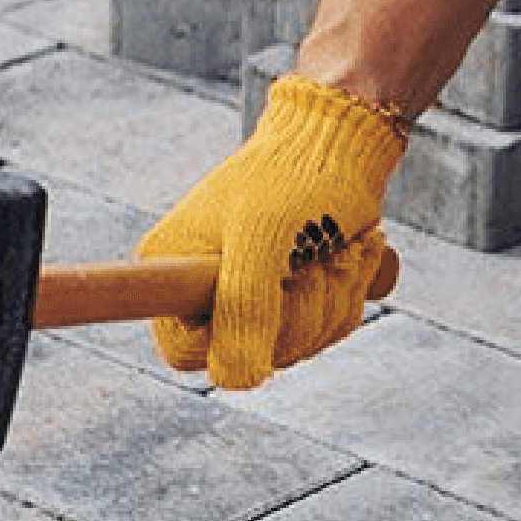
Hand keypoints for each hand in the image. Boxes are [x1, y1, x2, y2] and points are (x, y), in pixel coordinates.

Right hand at [139, 74, 407, 388]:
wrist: (344, 139)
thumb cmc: (296, 177)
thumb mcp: (264, 238)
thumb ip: (245, 308)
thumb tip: (236, 380)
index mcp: (170, 269)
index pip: (187, 352)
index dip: (232, 337)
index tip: (271, 287)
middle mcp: (203, 288)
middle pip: (253, 356)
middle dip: (302, 311)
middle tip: (314, 258)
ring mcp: (252, 293)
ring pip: (298, 345)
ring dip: (333, 298)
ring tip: (336, 247)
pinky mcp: (294, 294)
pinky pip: (326, 328)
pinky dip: (349, 293)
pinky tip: (351, 252)